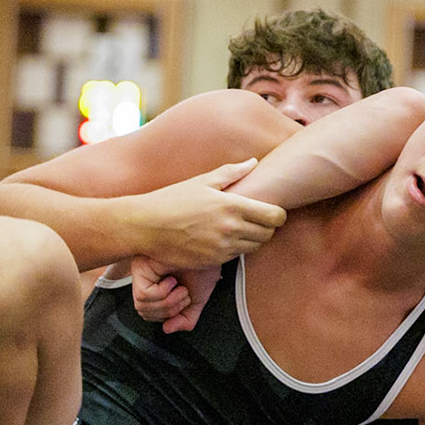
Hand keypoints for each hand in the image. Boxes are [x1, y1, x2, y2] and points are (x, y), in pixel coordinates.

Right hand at [126, 160, 285, 269]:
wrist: (146, 226)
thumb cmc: (173, 199)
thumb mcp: (202, 181)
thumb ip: (231, 173)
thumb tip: (253, 162)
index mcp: (232, 205)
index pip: (275, 216)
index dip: (278, 214)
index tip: (272, 211)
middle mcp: (231, 229)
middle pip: (269, 234)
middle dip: (267, 227)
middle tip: (256, 219)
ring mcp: (222, 248)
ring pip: (254, 248)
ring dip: (251, 239)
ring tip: (238, 228)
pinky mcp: (213, 262)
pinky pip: (235, 257)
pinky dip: (234, 249)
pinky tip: (223, 238)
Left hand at [132, 258, 223, 332]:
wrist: (211, 247)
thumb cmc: (205, 265)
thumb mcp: (198, 298)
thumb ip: (186, 318)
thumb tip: (167, 329)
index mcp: (157, 285)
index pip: (151, 314)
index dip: (169, 315)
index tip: (185, 299)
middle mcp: (146, 278)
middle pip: (145, 313)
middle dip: (170, 310)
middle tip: (184, 293)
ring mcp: (142, 272)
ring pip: (142, 306)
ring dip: (168, 302)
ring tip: (180, 287)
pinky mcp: (140, 267)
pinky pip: (143, 295)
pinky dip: (162, 293)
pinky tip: (172, 280)